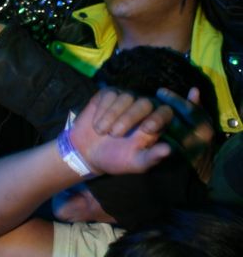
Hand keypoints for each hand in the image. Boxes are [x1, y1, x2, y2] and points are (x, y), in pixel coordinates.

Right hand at [70, 87, 213, 175]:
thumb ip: (152, 156)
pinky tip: (97, 123)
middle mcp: (143, 108)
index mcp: (154, 125)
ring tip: (103, 131)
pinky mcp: (109, 94)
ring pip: (126, 97)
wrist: (87, 152)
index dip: (159, 117)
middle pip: (145, 103)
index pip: (166, 112)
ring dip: (112, 115)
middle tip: (115, 134)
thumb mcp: (135, 162)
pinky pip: (109, 94)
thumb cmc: (116, 159)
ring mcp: (126, 99)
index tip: (146, 129)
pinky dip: (102, 110)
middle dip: (130, 118)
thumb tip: (169, 150)